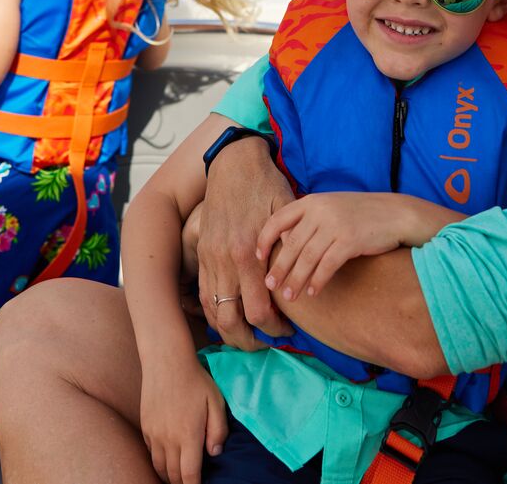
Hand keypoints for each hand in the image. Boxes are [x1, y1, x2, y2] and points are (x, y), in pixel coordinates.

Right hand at [139, 353, 228, 483]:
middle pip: (173, 475)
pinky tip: (167, 459)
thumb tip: (215, 453)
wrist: (166, 361)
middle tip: (191, 483)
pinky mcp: (145, 426)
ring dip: (169, 476)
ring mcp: (154, 433)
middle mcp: (168, 439)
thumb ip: (218, 430)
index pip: (189, 474)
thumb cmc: (195, 380)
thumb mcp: (216, 402)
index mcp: (188, 435)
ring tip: (178, 478)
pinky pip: (151, 453)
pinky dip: (159, 462)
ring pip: (159, 467)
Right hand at [196, 138, 294, 347]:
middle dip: (250, 341)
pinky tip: (230, 316)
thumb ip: (291, 246)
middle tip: (268, 341)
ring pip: (213, 313)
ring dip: (230, 331)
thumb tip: (304, 279)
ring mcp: (209, 258)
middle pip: (232, 322)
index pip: (259, 311)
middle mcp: (225, 261)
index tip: (288, 329)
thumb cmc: (266, 185)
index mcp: (248, 253)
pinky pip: (203, 295)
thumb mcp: (288, 212)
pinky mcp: (201, 254)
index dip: (275, 329)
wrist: (234, 164)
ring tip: (249, 334)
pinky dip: (214, 313)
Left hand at [259, 192, 459, 302]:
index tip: (258, 257)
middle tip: (270, 286)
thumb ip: (308, 220)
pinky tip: (313, 292)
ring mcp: (335, 225)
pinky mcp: (350, 240)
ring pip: (307, 257)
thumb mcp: (330, 208)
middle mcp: (320, 210)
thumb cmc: (360, 214)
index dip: (265, 239)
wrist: (395, 214)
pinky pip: (327, 265)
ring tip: (290, 296)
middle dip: (279, 267)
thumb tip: (284, 242)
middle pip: (291, 244)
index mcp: (311, 201)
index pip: (278, 219)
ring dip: (296, 279)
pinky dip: (318, 280)